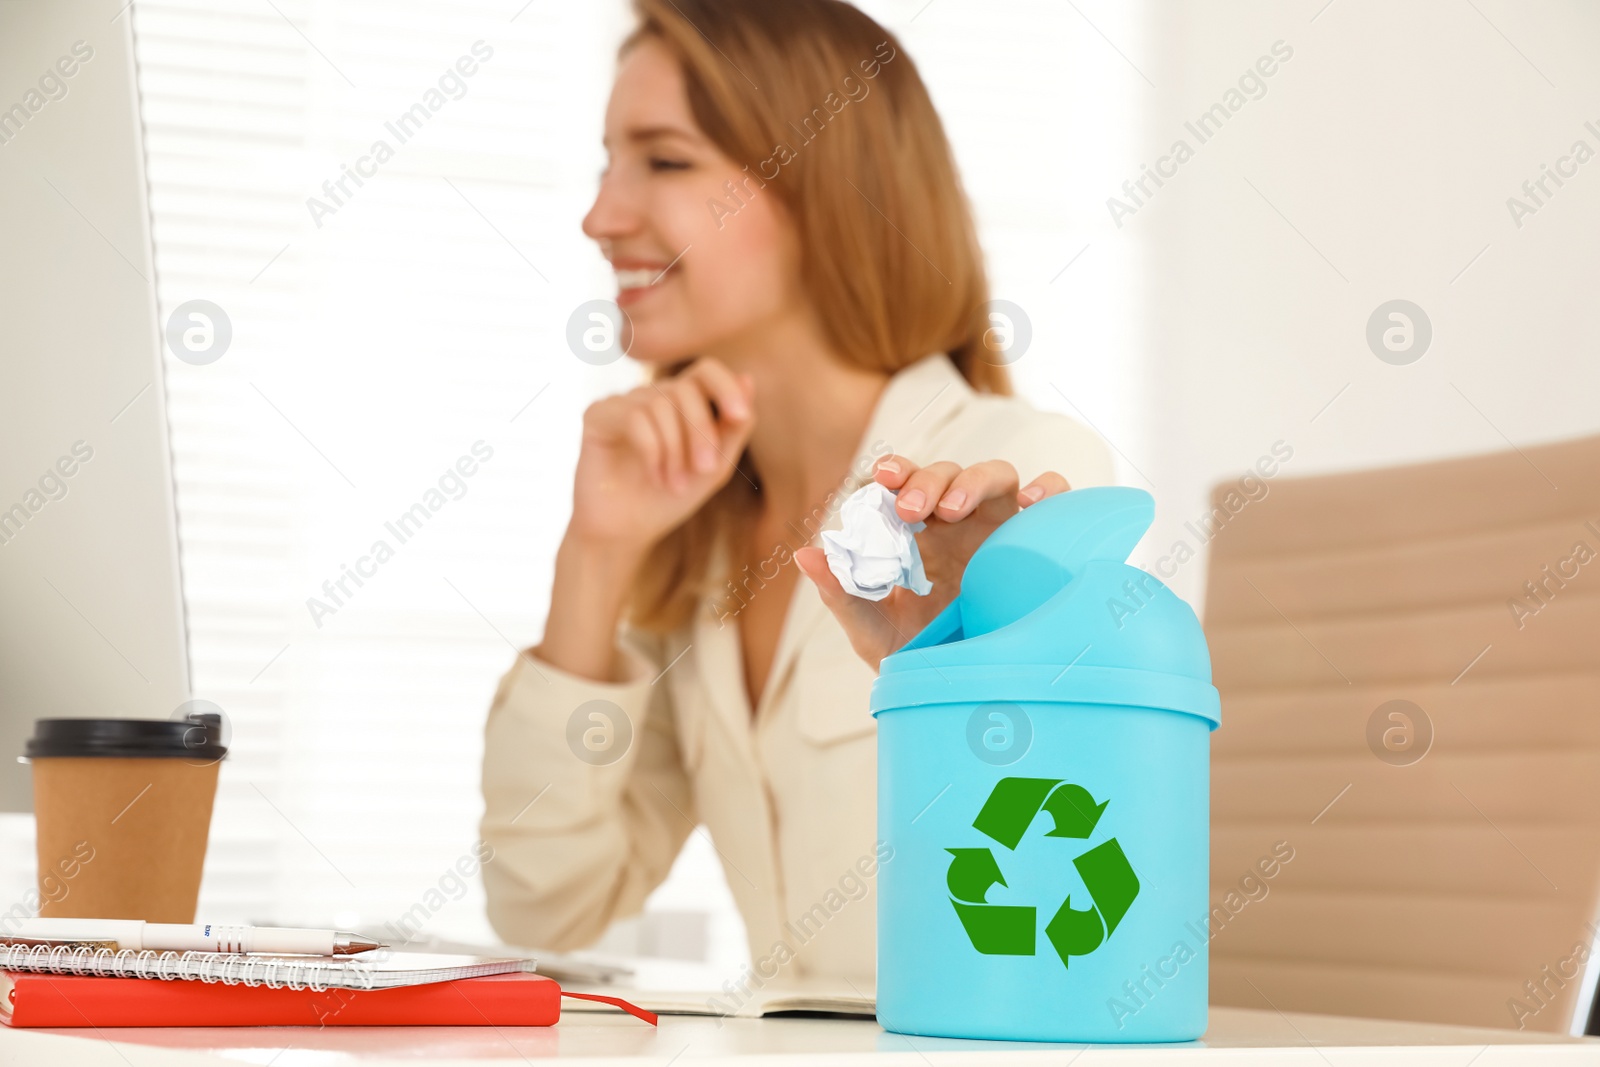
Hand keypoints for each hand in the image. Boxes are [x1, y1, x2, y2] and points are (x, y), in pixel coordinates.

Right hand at [568, 357, 755, 554]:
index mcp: (681, 402)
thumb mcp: (715, 467)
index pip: (706, 371)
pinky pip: (634, 417)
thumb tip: (747, 378)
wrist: (626, 533)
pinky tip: (655, 477)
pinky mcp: (597, 415)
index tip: (741, 416)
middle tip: (705, 469)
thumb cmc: (671, 499)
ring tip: (675, 484)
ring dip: (675, 450)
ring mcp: (622, 402)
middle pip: (686, 389)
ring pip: (661, 405)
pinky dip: (652, 451)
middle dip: (701, 430)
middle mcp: (651, 395)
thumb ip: (734, 428)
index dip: (726, 387)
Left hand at [795, 457, 1071, 667]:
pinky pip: (1054, 502)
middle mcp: (960, 524)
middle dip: (928, 480)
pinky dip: (1048, 488)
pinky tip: (1031, 503)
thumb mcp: (871, 629)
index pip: (908, 484)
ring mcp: (1001, 530)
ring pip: (999, 475)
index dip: (898, 470)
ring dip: (973, 481)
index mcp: (919, 534)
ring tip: (952, 508)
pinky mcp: (1037, 545)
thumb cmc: (916, 655)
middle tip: (911, 511)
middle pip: (950, 473)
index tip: (883, 479)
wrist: (962, 692)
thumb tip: (804, 554)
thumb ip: (839, 593)